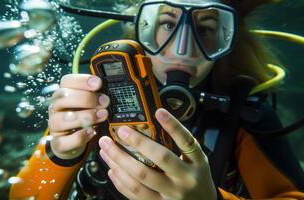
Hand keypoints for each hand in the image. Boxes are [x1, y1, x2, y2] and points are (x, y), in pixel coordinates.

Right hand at [48, 74, 109, 158]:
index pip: (66, 81)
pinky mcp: (58, 142)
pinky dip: (79, 136)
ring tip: (102, 115)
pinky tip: (92, 131)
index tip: (98, 83)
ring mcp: (54, 125)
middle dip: (87, 98)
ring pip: (61, 119)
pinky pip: (64, 140)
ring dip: (84, 116)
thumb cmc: (84, 117)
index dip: (82, 80)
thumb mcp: (90, 104)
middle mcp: (56, 107)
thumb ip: (96, 96)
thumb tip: (111, 90)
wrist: (73, 141)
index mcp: (64, 93)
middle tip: (105, 102)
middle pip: (63, 97)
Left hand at [98, 108, 216, 199]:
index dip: (173, 126)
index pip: (186, 141)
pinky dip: (120, 181)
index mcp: (196, 164)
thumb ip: (182, 146)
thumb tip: (156, 124)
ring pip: (140, 179)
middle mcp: (184, 180)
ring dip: (119, 161)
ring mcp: (169, 195)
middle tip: (120, 131)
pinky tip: (112, 169)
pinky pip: (134, 194)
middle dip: (137, 142)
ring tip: (106, 149)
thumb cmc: (197, 178)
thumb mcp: (197, 161)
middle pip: (159, 159)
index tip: (159, 112)